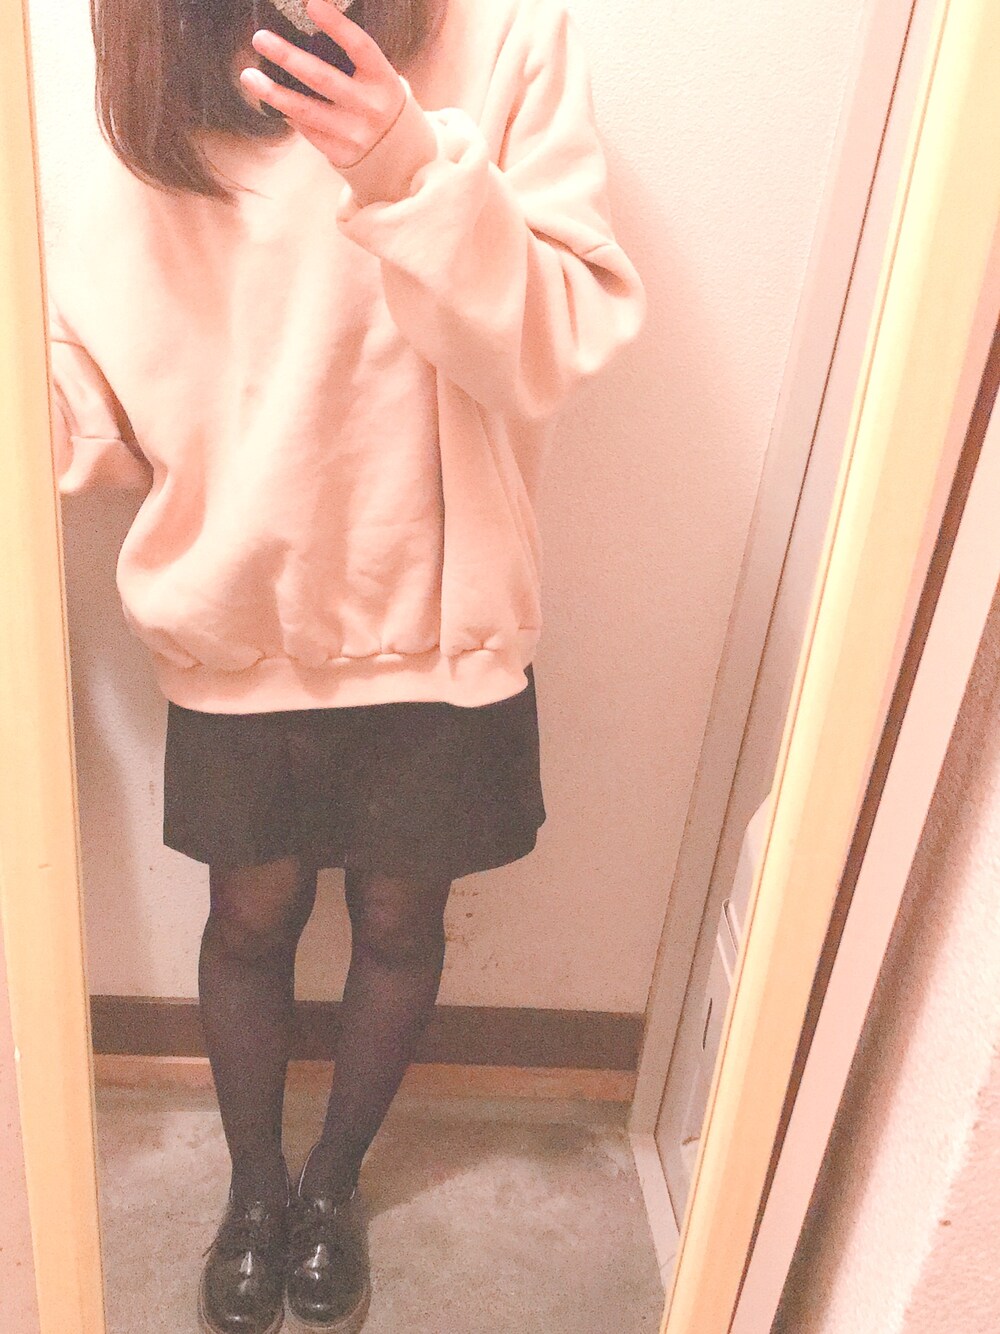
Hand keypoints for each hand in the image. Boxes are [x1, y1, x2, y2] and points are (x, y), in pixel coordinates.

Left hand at [240, 0, 406, 169]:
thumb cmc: (377, 100)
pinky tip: (270, 99)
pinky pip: (306, 128)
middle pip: (323, 78)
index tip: (311, 3)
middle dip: (288, 57)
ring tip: (248, 76)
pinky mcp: (341, 153)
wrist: (399, 154)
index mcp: (382, 79)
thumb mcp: (376, 77)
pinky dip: (286, 112)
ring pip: (306, 110)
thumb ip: (349, 60)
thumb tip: (302, 34)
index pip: (359, 46)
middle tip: (260, 39)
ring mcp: (354, 133)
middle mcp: (370, 106)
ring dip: (273, 92)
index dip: (336, 25)